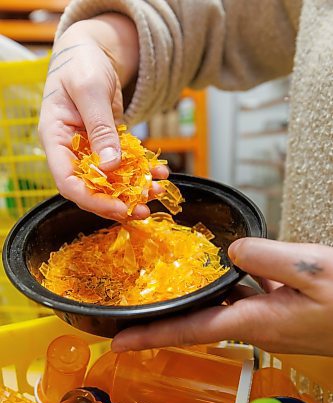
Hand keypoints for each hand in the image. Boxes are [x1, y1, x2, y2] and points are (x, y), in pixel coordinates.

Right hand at [39, 15, 167, 220]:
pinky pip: (124, 165)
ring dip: (134, 190)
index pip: (67, 182)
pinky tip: (159, 172)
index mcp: (55, 139)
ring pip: (109, 181)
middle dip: (117, 202)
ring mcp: (89, 150)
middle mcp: (70, 151)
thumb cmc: (82, 63)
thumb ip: (100, 128)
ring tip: (158, 192)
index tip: (118, 207)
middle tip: (143, 209)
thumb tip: (110, 165)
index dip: (92, 199)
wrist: (92, 52)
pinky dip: (141, 171)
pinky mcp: (106, 146)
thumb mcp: (91, 90)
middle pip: (90, 188)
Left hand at [111, 238, 332, 355]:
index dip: (151, 338)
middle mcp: (254, 325)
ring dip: (189, 302)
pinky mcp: (278, 308)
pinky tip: (223, 268)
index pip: (190, 332)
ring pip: (216, 308)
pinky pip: (240, 296)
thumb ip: (266, 256)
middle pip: (195, 323)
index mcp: (255, 322)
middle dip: (161, 321)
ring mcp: (267, 319)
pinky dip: (224, 285)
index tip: (117, 344)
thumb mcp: (313, 268)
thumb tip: (231, 250)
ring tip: (162, 289)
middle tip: (128, 315)